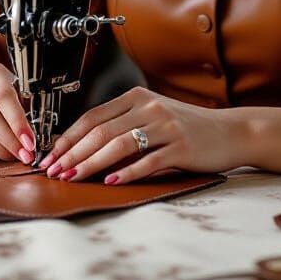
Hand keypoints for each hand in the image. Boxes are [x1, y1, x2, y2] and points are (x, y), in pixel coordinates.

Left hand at [38, 87, 239, 183]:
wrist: (229, 132)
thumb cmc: (185, 127)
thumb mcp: (151, 117)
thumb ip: (121, 125)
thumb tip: (79, 146)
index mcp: (136, 97)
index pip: (93, 117)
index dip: (69, 137)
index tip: (51, 155)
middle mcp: (149, 107)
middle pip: (102, 131)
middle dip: (74, 153)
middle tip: (55, 171)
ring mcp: (166, 126)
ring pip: (120, 144)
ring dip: (92, 163)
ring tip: (74, 178)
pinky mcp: (181, 146)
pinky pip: (149, 160)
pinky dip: (128, 172)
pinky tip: (111, 182)